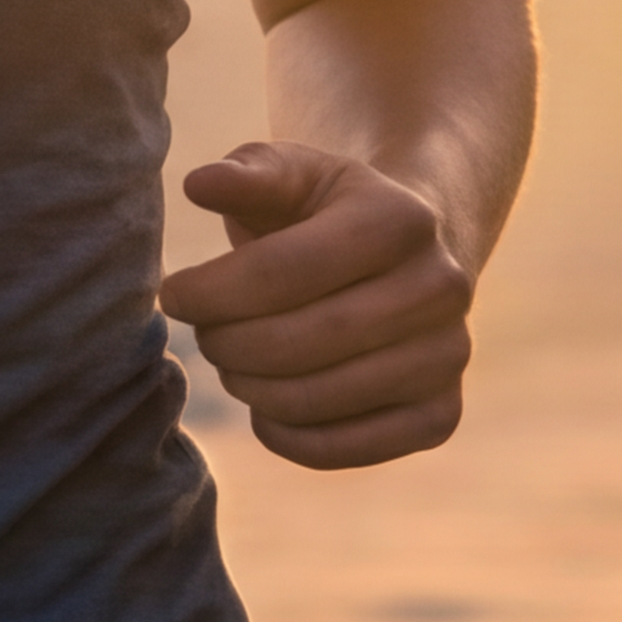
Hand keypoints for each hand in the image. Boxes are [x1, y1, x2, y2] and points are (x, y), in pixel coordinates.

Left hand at [157, 140, 475, 468]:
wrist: (403, 257)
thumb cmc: (322, 211)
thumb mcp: (290, 173)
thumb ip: (246, 172)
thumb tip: (200, 184)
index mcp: (400, 218)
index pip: (283, 271)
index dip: (212, 291)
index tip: (173, 295)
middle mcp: (440, 289)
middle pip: (301, 341)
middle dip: (228, 344)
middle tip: (204, 335)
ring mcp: (448, 358)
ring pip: (319, 399)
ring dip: (251, 389)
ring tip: (233, 361)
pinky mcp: (441, 416)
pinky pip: (346, 448)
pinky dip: (287, 435)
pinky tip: (266, 403)